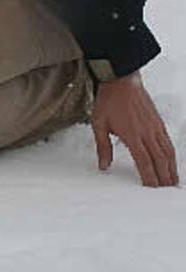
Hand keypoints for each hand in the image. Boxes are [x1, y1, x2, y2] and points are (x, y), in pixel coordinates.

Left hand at [92, 71, 178, 186]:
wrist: (122, 81)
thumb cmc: (109, 100)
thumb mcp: (98, 124)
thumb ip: (102, 146)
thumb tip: (103, 165)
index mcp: (132, 135)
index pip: (144, 162)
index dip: (149, 177)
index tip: (150, 188)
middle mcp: (147, 133)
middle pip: (160, 160)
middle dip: (163, 177)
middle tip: (165, 191)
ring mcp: (155, 127)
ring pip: (168, 152)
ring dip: (171, 168)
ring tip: (172, 181)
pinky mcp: (159, 122)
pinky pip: (168, 142)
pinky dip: (172, 155)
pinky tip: (171, 161)